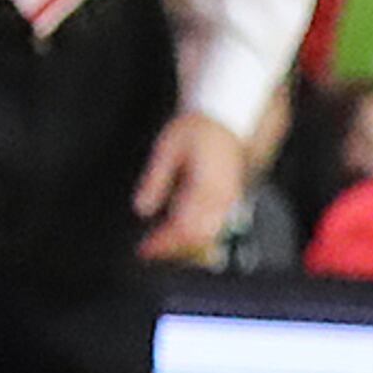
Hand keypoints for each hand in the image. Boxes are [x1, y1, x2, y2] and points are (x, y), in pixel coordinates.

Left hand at [135, 108, 249, 263]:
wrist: (227, 121)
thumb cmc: (196, 131)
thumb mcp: (167, 148)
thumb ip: (155, 179)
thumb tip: (142, 209)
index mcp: (207, 187)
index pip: (185, 227)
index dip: (163, 243)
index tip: (144, 249)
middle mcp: (223, 201)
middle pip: (198, 239)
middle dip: (172, 250)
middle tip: (147, 251)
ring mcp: (230, 204)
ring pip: (209, 239)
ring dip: (184, 248)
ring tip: (159, 248)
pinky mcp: (231, 204)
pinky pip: (216, 230)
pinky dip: (196, 239)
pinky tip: (178, 237)